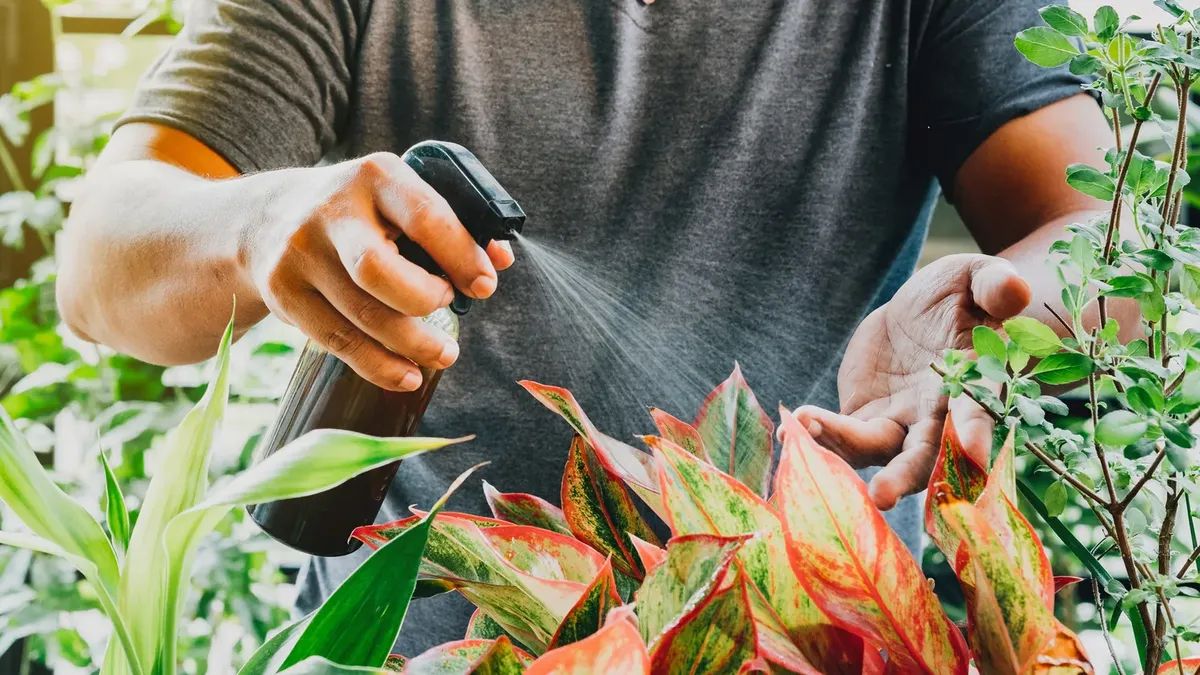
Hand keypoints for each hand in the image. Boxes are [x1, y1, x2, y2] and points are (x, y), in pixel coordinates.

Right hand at [238, 152, 513, 390]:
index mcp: (375, 176)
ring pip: (362, 316)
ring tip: (443, 354)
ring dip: (412, 344)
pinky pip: (337, 342)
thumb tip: (501, 260)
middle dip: (425, 301)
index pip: (425, 217)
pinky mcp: (284, 294)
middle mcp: (331, 212)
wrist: (268, 218)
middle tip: (448, 306)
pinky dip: (378, 366)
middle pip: (378, 272)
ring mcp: (300, 255)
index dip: (462, 256)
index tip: (486, 285)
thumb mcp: (399, 198)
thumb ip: (452, 223)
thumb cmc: (362, 212)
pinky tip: (407, 374)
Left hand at [788, 254, 1030, 509]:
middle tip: (881, 495)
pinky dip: (817, 435)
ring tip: (803, 431)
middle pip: (924, 456)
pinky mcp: (865, 420)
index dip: (976, 431)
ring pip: (873, 451)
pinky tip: (787, 431)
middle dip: (904, 477)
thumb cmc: (960, 294)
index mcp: (973, 387)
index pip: (978, 412)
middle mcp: (937, 419)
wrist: (922, 311)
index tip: (972, 451)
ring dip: (841, 450)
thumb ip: (994, 285)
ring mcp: (898, 424)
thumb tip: (1014, 290)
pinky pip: (842, 437)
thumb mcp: (975, 278)